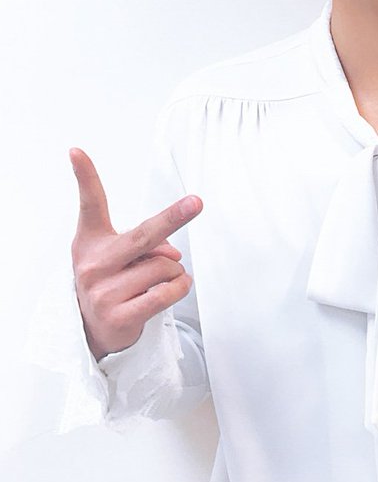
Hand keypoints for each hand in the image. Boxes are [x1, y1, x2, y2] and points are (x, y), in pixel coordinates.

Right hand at [70, 148, 202, 360]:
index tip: (77, 152)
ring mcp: (104, 291)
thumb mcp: (120, 258)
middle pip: (143, 234)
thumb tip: (173, 255)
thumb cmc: (111, 282)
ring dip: (174, 271)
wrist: (93, 329)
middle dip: (173, 217)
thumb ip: (146, 246)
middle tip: (197, 202)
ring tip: (160, 280)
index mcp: (91, 241)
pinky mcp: (119, 314)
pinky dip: (179, 288)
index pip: (89, 204)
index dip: (84, 176)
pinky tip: (172, 290)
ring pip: (165, 266)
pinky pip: (167, 292)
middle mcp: (94, 263)